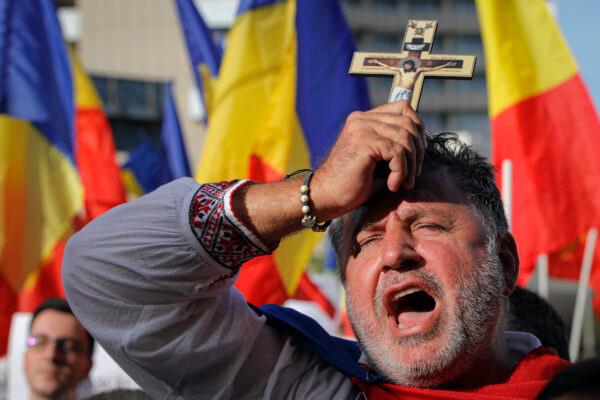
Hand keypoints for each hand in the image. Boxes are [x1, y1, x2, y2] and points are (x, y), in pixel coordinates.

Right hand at [311, 100, 425, 220]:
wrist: (327, 196)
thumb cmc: (352, 182)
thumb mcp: (376, 158)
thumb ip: (391, 143)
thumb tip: (421, 141)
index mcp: (365, 118)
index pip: (404, 108)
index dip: (418, 129)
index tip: (418, 154)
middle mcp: (362, 119)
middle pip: (409, 123)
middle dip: (418, 151)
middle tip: (414, 175)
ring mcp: (362, 128)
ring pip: (405, 138)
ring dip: (411, 165)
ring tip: (404, 182)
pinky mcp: (364, 142)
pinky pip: (397, 152)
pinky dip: (401, 172)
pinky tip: (392, 185)